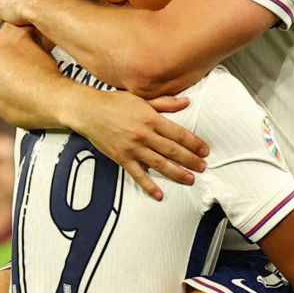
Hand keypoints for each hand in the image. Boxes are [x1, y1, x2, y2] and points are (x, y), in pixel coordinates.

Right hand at [66, 89, 208, 200]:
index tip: (205, 150)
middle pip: (172, 150)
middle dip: (190, 160)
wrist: (88, 111)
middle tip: (203, 167)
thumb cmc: (114, 103)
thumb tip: (186, 102)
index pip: (178, 133)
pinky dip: (149, 186)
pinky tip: (159, 194)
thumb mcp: (141, 98)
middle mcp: (144, 134)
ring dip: (177, 173)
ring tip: (190, 179)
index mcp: (151, 118)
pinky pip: (138, 175)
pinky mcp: (122, 158)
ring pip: (160, 164)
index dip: (194, 143)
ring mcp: (133, 148)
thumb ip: (165, 102)